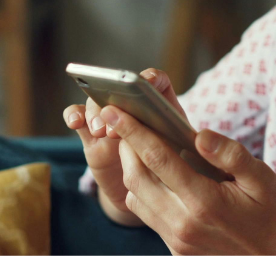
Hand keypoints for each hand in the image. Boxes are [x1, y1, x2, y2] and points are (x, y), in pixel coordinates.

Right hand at [63, 68, 186, 225]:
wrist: (154, 197)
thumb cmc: (177, 175)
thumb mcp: (191, 162)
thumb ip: (192, 149)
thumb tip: (201, 142)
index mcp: (162, 108)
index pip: (157, 83)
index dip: (151, 79)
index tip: (147, 83)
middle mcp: (134, 109)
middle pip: (121, 90)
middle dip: (119, 100)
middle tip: (118, 115)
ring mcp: (111, 120)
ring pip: (99, 102)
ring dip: (98, 111)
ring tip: (101, 130)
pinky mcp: (91, 136)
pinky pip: (78, 118)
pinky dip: (74, 115)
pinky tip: (75, 122)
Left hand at [98, 104, 275, 255]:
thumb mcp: (264, 179)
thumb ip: (231, 154)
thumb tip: (200, 134)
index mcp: (205, 201)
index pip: (157, 158)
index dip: (133, 131)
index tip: (115, 110)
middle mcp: (184, 223)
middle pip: (136, 177)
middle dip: (126, 146)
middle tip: (128, 123)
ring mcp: (177, 240)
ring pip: (135, 198)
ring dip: (133, 170)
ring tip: (144, 150)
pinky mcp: (176, 249)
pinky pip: (147, 216)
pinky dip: (144, 192)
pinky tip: (161, 179)